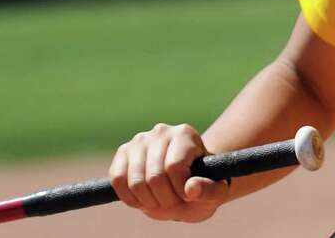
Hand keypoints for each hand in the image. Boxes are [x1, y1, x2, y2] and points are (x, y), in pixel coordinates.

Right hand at [109, 123, 230, 221]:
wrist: (184, 183)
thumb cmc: (202, 186)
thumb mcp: (216, 192)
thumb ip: (211, 191)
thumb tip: (191, 189)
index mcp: (185, 134)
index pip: (175, 167)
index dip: (179, 190)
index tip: (187, 196)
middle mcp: (161, 131)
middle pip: (155, 176)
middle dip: (164, 199)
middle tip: (173, 203)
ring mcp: (139, 140)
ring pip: (135, 181)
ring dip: (147, 201)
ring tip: (160, 202)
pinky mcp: (123, 152)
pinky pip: (118, 180)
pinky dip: (129, 198)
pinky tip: (143, 200)